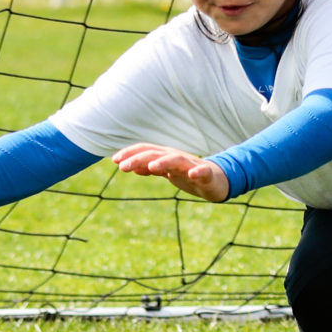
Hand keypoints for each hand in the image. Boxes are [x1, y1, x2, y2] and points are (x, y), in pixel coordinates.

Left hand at [112, 144, 231, 203]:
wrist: (217, 181)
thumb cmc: (189, 175)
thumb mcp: (167, 172)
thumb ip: (151, 169)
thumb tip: (133, 168)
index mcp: (166, 157)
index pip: (146, 151)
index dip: (130, 153)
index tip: (114, 160)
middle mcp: (177, 157)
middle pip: (156, 154)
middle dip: (139, 159)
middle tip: (122, 167)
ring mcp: (191, 165)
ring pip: (176, 160)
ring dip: (164, 162)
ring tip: (152, 168)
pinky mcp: (207, 174)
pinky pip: (203, 171)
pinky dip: (198, 171)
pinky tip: (193, 174)